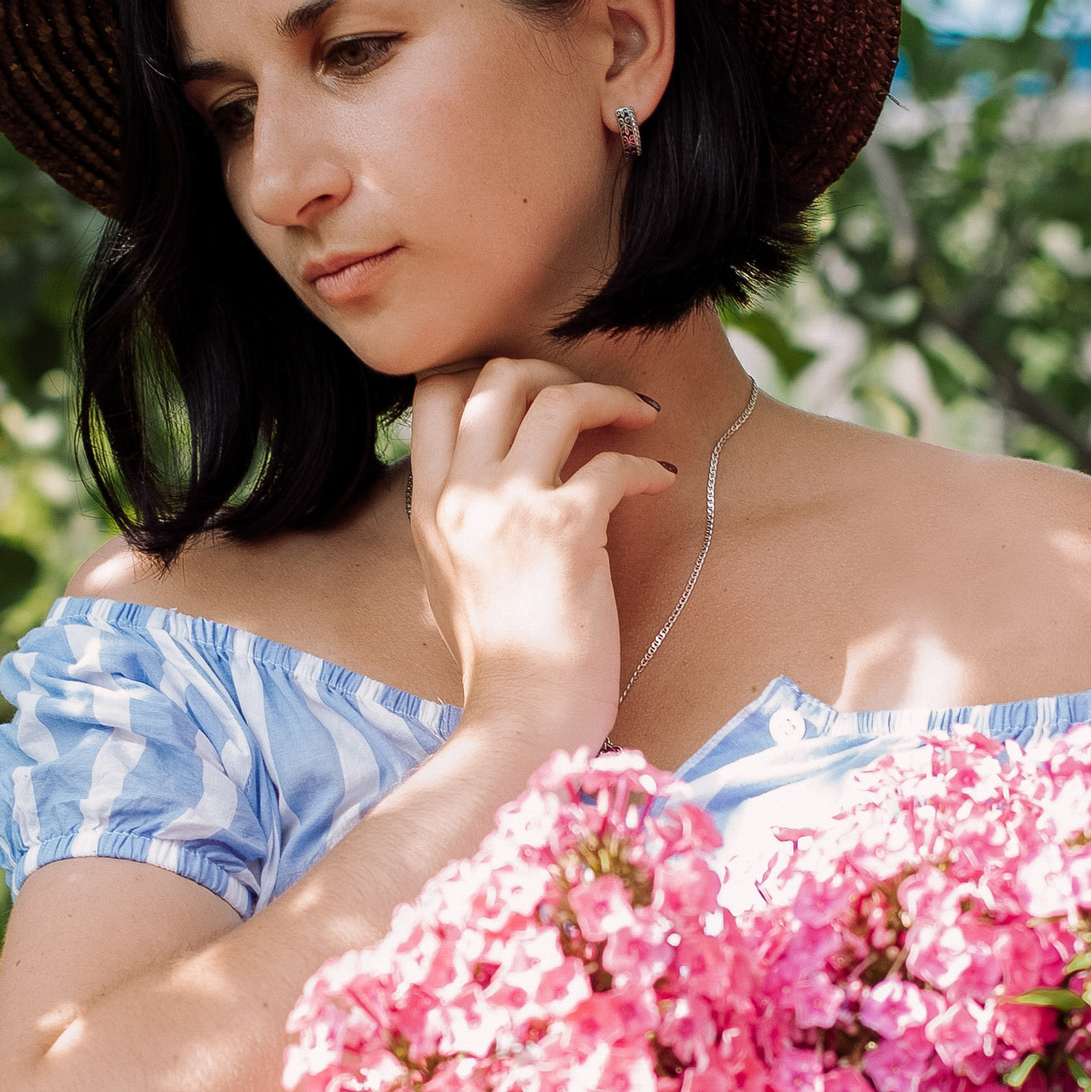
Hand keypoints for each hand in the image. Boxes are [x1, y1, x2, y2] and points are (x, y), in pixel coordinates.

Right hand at [409, 358, 673, 757]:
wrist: (520, 720)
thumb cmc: (499, 666)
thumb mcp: (451, 579)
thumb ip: (463, 522)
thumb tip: (497, 480)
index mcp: (427, 506)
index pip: (433, 393)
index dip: (487, 373)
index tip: (532, 391)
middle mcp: (460, 496)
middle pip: (495, 377)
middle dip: (552, 371)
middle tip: (591, 399)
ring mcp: (508, 508)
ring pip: (554, 398)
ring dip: (608, 397)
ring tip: (641, 416)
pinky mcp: (565, 530)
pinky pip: (614, 464)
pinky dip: (647, 466)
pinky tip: (662, 482)